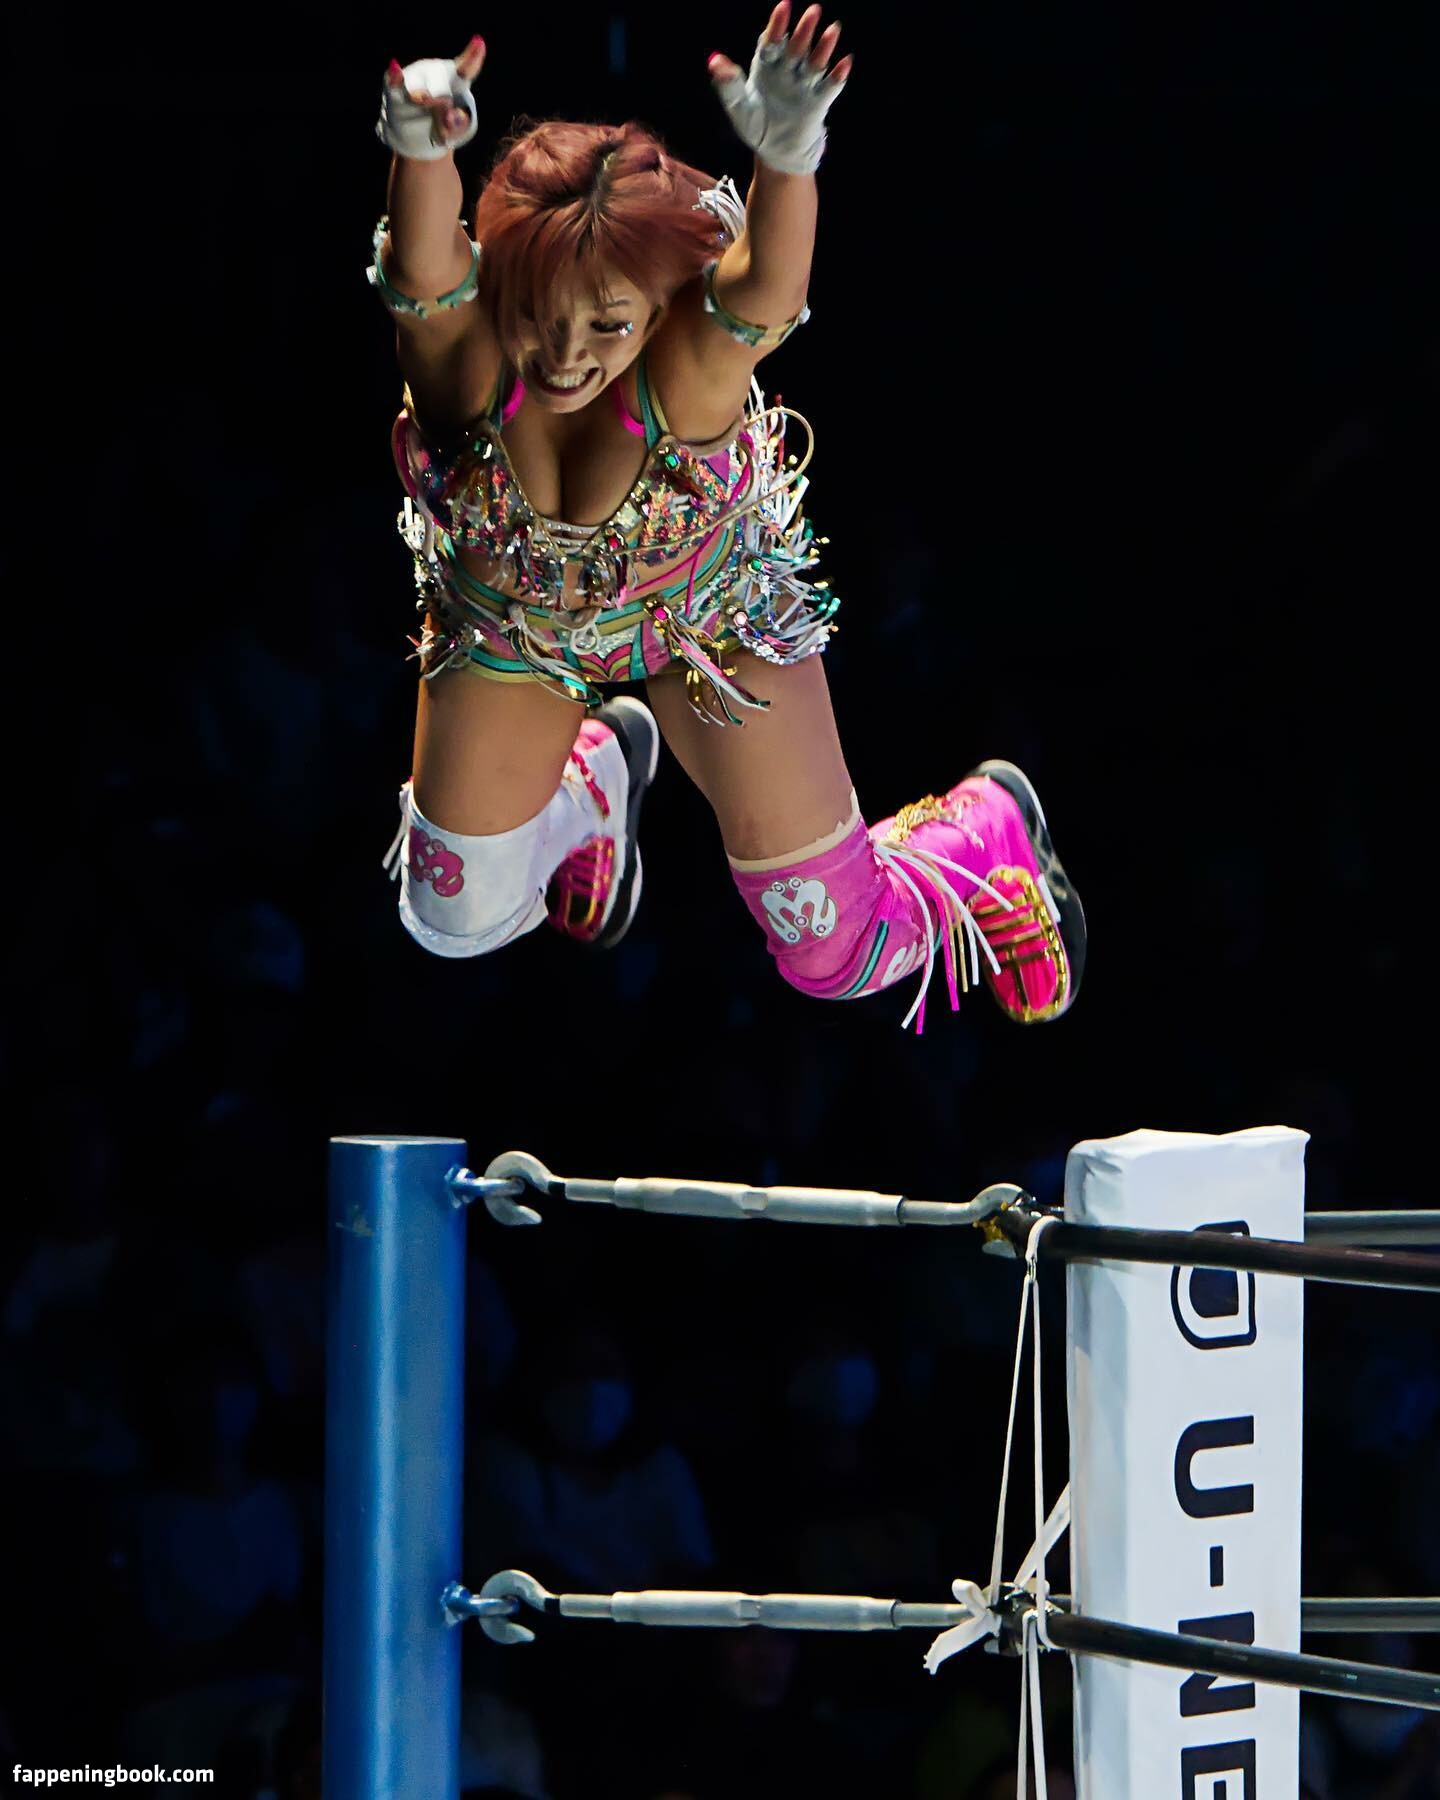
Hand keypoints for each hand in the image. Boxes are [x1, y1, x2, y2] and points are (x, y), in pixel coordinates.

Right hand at [377, 35, 486, 160]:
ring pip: (418, 94)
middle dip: (441, 108)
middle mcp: (434, 71)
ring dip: (420, 112)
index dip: (473, 56)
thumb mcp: (458, 129)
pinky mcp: (394, 85)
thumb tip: (449, 117)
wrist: (414, 135)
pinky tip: (395, 67)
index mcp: (457, 77)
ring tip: (425, 122)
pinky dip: (395, 78)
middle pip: (440, 89)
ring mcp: (414, 75)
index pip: (466, 67)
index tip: (479, 43)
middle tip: (444, 128)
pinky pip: (393, 81)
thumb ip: (459, 124)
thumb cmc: (442, 126)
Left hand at [708, 3, 851, 176]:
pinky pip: (828, 88)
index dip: (778, 26)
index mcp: (767, 68)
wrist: (776, 154)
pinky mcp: (817, 104)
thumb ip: (728, 84)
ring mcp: (804, 87)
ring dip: (823, 48)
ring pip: (814, 64)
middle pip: (796, 49)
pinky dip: (837, 77)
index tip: (784, 7)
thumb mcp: (738, 107)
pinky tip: (845, 63)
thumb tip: (714, 60)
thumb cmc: (755, 126)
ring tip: (833, 30)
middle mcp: (788, 72)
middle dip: (804, 31)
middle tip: (814, 10)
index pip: (772, 43)